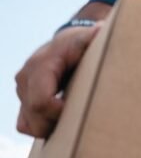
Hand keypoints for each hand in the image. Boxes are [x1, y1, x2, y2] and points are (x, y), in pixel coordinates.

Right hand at [15, 23, 101, 137]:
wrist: (67, 42)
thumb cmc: (82, 42)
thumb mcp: (89, 38)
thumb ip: (94, 36)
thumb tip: (101, 30)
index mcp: (40, 66)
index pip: (41, 102)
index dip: (59, 114)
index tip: (80, 112)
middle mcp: (25, 78)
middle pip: (35, 118)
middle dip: (57, 124)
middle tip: (81, 118)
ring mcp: (22, 90)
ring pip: (28, 124)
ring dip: (50, 128)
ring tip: (73, 119)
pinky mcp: (23, 99)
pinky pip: (25, 124)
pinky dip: (42, 126)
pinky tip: (62, 120)